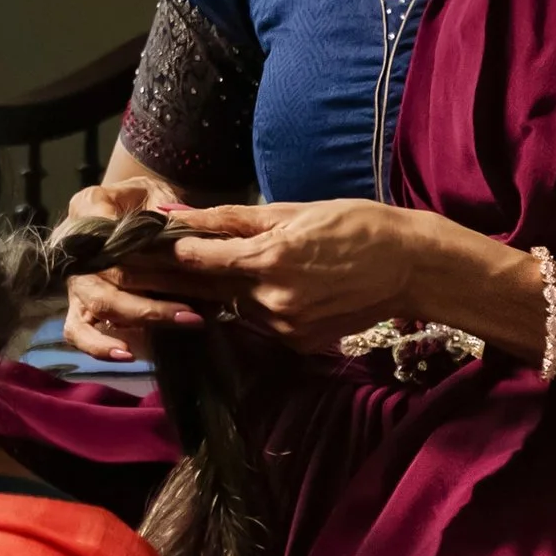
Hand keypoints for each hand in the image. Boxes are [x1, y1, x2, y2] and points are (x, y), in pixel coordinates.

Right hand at [58, 176, 203, 362]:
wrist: (133, 204)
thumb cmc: (146, 199)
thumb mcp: (158, 192)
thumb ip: (167, 215)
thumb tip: (188, 241)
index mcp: (90, 208)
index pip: (114, 240)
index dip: (146, 259)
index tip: (183, 269)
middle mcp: (76, 248)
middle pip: (107, 282)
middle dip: (151, 303)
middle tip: (193, 314)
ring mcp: (75, 279)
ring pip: (95, 309)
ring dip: (139, 320)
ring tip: (179, 325)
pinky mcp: (78, 304)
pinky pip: (78, 331)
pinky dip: (100, 347)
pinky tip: (129, 355)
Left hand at [161, 200, 447, 354]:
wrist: (410, 266)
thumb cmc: (356, 225)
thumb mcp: (293, 211)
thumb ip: (233, 218)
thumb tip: (181, 214)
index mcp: (269, 260)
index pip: (198, 260)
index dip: (169, 251)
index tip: (146, 244)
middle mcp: (272, 301)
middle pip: (210, 288)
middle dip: (181, 275)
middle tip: (146, 265)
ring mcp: (285, 328)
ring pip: (236, 307)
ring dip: (224, 290)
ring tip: (216, 268)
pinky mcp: (298, 344)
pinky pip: (262, 324)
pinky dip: (258, 305)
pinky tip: (272, 286)